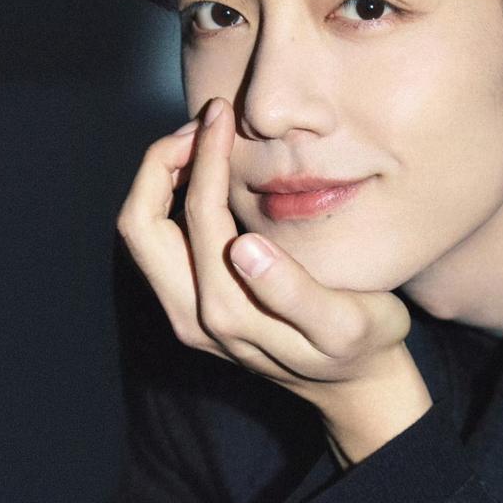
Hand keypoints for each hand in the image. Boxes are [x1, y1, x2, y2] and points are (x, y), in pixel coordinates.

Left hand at [117, 98, 432, 461]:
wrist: (356, 386)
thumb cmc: (362, 345)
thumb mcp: (346, 323)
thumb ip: (293, 292)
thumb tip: (242, 247)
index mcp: (226, 314)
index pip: (195, 216)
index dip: (205, 158)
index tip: (223, 116)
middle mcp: (192, 317)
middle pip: (139, 225)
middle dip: (162, 162)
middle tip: (205, 123)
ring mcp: (186, 315)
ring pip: (142, 234)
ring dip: (163, 179)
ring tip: (205, 139)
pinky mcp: (190, 308)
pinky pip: (159, 244)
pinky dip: (169, 199)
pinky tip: (207, 173)